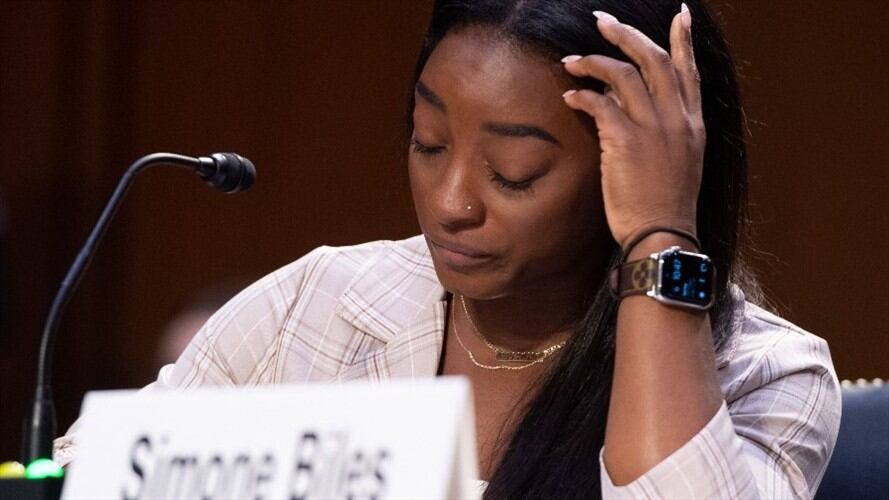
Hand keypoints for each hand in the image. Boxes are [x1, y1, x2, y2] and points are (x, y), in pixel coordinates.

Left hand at [561, 6, 703, 247]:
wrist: (662, 236)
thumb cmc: (665, 207)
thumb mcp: (679, 163)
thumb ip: (665, 131)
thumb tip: (635, 107)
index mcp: (693, 124)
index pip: (689, 70)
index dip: (682, 40)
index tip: (679, 15)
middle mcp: (677, 119)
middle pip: (653, 59)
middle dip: (625, 34)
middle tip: (602, 21)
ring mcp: (653, 128)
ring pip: (624, 74)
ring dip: (594, 62)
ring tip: (572, 61)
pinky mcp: (626, 142)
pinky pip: (600, 103)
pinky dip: (582, 95)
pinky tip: (569, 96)